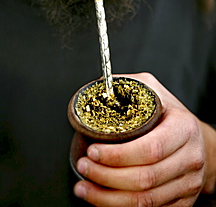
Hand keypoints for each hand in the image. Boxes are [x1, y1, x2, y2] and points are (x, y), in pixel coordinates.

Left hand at [74, 73, 215, 205]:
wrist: (197, 140)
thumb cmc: (170, 114)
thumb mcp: (151, 90)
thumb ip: (125, 86)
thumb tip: (95, 88)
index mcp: (183, 128)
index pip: (150, 148)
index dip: (118, 155)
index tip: (92, 151)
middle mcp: (190, 157)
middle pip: (145, 178)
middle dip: (106, 176)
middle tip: (83, 167)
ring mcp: (188, 183)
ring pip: (146, 201)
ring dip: (108, 198)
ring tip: (83, 187)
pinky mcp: (183, 201)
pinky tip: (102, 198)